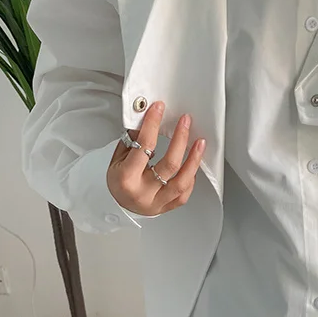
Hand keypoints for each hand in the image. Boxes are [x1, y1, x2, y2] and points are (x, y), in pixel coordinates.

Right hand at [107, 102, 205, 216]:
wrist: (119, 204)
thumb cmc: (118, 181)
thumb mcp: (118, 158)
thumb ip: (133, 140)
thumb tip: (148, 119)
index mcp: (127, 178)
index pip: (144, 147)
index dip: (153, 125)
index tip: (159, 109)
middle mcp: (143, 192)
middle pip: (169, 164)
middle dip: (180, 139)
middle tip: (185, 122)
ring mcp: (156, 202)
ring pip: (182, 182)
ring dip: (194, 160)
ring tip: (200, 143)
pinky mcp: (166, 207)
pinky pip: (184, 194)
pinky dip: (190, 178)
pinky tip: (193, 165)